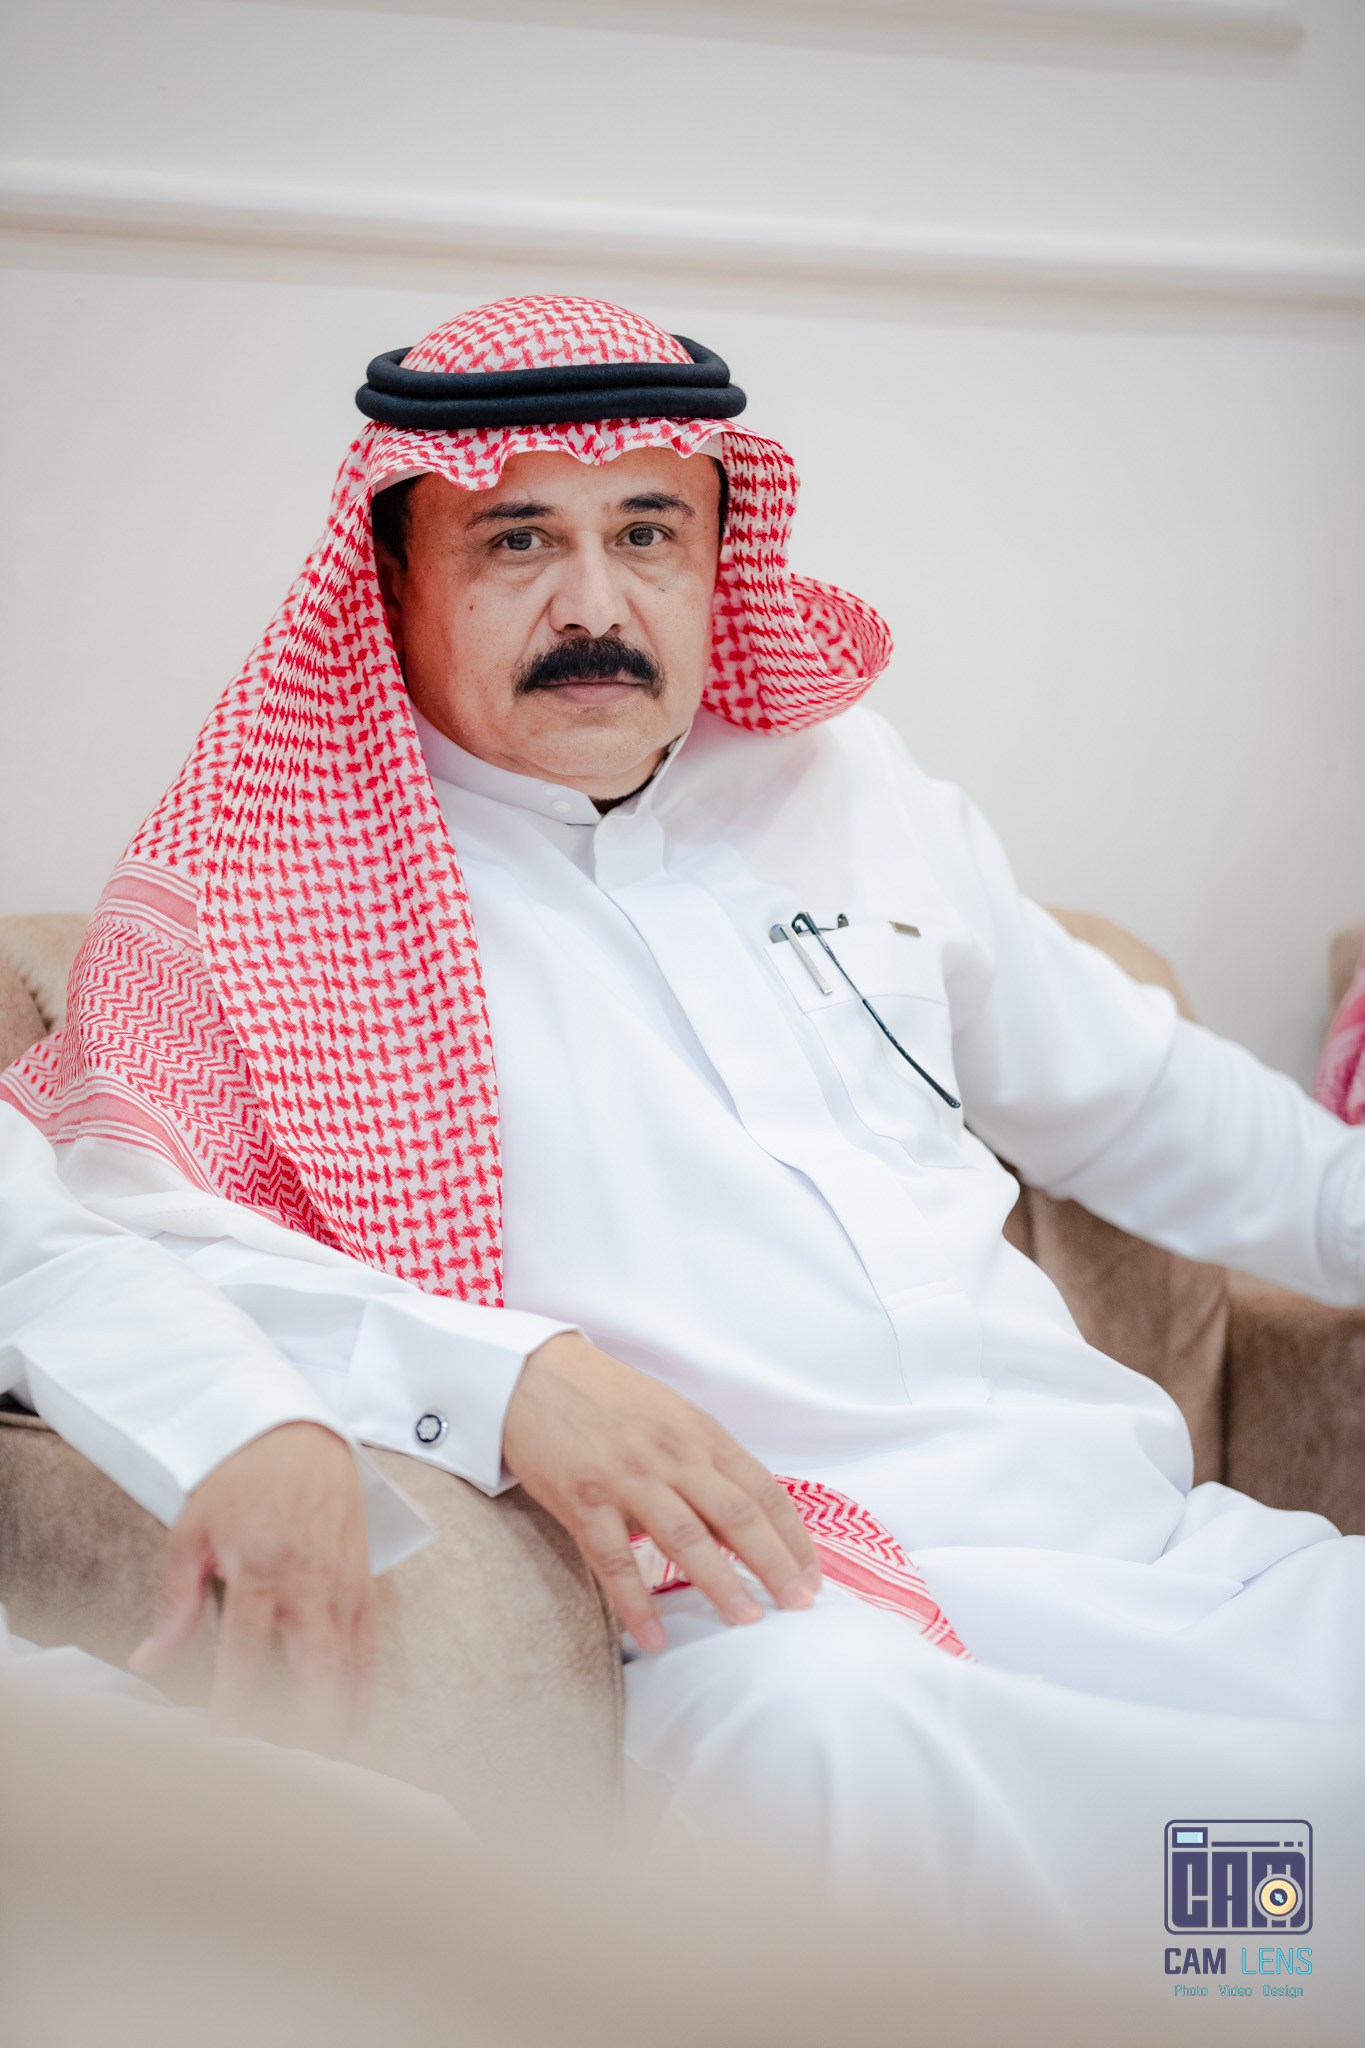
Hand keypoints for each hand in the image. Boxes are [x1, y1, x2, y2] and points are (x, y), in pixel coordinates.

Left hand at [130, 1422, 373, 1750]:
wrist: (301, 1436)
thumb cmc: (240, 1481)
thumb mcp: (192, 1534)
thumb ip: (176, 1604)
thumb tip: (148, 1662)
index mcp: (262, 1570)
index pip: (246, 1653)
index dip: (235, 1702)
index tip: (223, 1742)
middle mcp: (310, 1584)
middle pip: (316, 1671)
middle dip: (307, 1727)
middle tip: (295, 1773)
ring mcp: (344, 1585)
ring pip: (350, 1666)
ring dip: (342, 1719)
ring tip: (331, 1767)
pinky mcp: (364, 1583)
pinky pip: (369, 1646)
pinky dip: (365, 1689)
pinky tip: (357, 1723)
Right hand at [502, 1333, 820, 1650]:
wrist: (535, 1375)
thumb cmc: (608, 1399)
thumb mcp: (671, 1416)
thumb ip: (708, 1461)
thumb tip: (746, 1519)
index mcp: (700, 1434)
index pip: (762, 1490)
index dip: (792, 1536)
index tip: (812, 1576)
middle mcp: (672, 1455)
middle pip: (735, 1516)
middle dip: (773, 1564)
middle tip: (798, 1606)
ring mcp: (627, 1479)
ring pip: (684, 1538)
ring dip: (719, 1583)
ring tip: (745, 1622)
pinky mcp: (583, 1500)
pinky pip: (614, 1561)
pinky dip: (636, 1603)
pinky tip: (654, 1637)